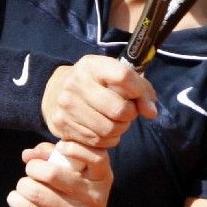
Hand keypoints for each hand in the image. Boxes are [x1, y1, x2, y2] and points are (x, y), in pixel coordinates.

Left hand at [6, 141, 114, 206]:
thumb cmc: (79, 198)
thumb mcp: (78, 176)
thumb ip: (55, 156)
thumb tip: (27, 154)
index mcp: (102, 178)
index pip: (95, 157)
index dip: (73, 148)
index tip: (60, 148)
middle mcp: (93, 196)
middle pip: (53, 174)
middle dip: (33, 167)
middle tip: (31, 170)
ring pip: (36, 192)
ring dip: (22, 185)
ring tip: (23, 186)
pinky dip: (16, 200)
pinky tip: (15, 197)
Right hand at [42, 55, 156, 147]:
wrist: (55, 91)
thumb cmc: (94, 83)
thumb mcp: (114, 75)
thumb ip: (139, 88)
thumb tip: (151, 112)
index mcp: (92, 65)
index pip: (123, 76)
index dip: (139, 91)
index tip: (142, 98)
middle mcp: (76, 83)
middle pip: (118, 109)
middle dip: (130, 115)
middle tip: (128, 113)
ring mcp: (67, 105)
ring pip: (108, 129)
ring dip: (120, 130)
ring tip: (117, 123)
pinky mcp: (62, 124)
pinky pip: (96, 141)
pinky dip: (107, 140)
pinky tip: (106, 131)